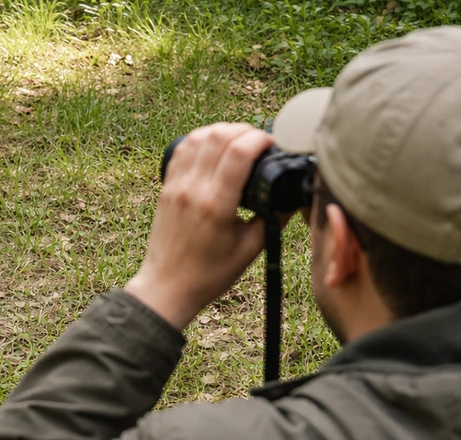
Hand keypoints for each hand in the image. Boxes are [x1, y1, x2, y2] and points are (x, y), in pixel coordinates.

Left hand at [126, 123, 274, 329]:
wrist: (167, 287)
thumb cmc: (208, 275)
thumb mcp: (250, 250)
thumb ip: (273, 219)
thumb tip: (293, 195)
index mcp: (216, 205)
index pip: (238, 152)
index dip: (261, 139)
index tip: (273, 145)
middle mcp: (193, 189)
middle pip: (219, 136)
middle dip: (245, 130)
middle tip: (259, 143)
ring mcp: (176, 186)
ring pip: (198, 137)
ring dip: (222, 131)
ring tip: (239, 142)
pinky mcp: (166, 188)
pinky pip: (182, 150)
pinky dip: (200, 140)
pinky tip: (214, 146)